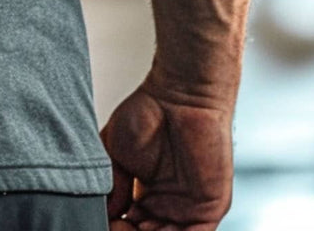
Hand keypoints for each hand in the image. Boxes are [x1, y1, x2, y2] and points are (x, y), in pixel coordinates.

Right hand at [99, 78, 233, 229]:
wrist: (180, 95)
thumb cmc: (148, 112)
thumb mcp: (115, 152)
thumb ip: (112, 186)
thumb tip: (106, 214)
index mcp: (145, 196)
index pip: (130, 226)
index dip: (116, 226)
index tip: (103, 220)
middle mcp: (167, 206)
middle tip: (115, 225)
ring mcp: (188, 210)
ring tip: (129, 227)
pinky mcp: (210, 209)